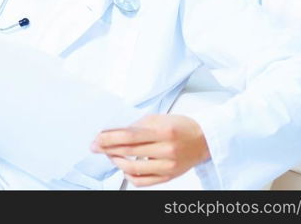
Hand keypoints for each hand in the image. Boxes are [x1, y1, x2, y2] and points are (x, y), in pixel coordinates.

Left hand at [91, 114, 210, 187]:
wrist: (204, 140)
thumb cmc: (181, 127)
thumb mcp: (159, 118)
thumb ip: (137, 125)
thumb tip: (114, 132)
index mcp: (163, 132)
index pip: (129, 136)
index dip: (109, 138)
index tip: (97, 138)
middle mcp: (166, 150)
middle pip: (129, 151)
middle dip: (108, 149)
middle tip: (97, 146)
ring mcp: (168, 166)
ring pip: (133, 169)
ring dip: (117, 162)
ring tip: (111, 155)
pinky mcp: (168, 177)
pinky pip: (143, 181)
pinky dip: (129, 176)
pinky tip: (124, 168)